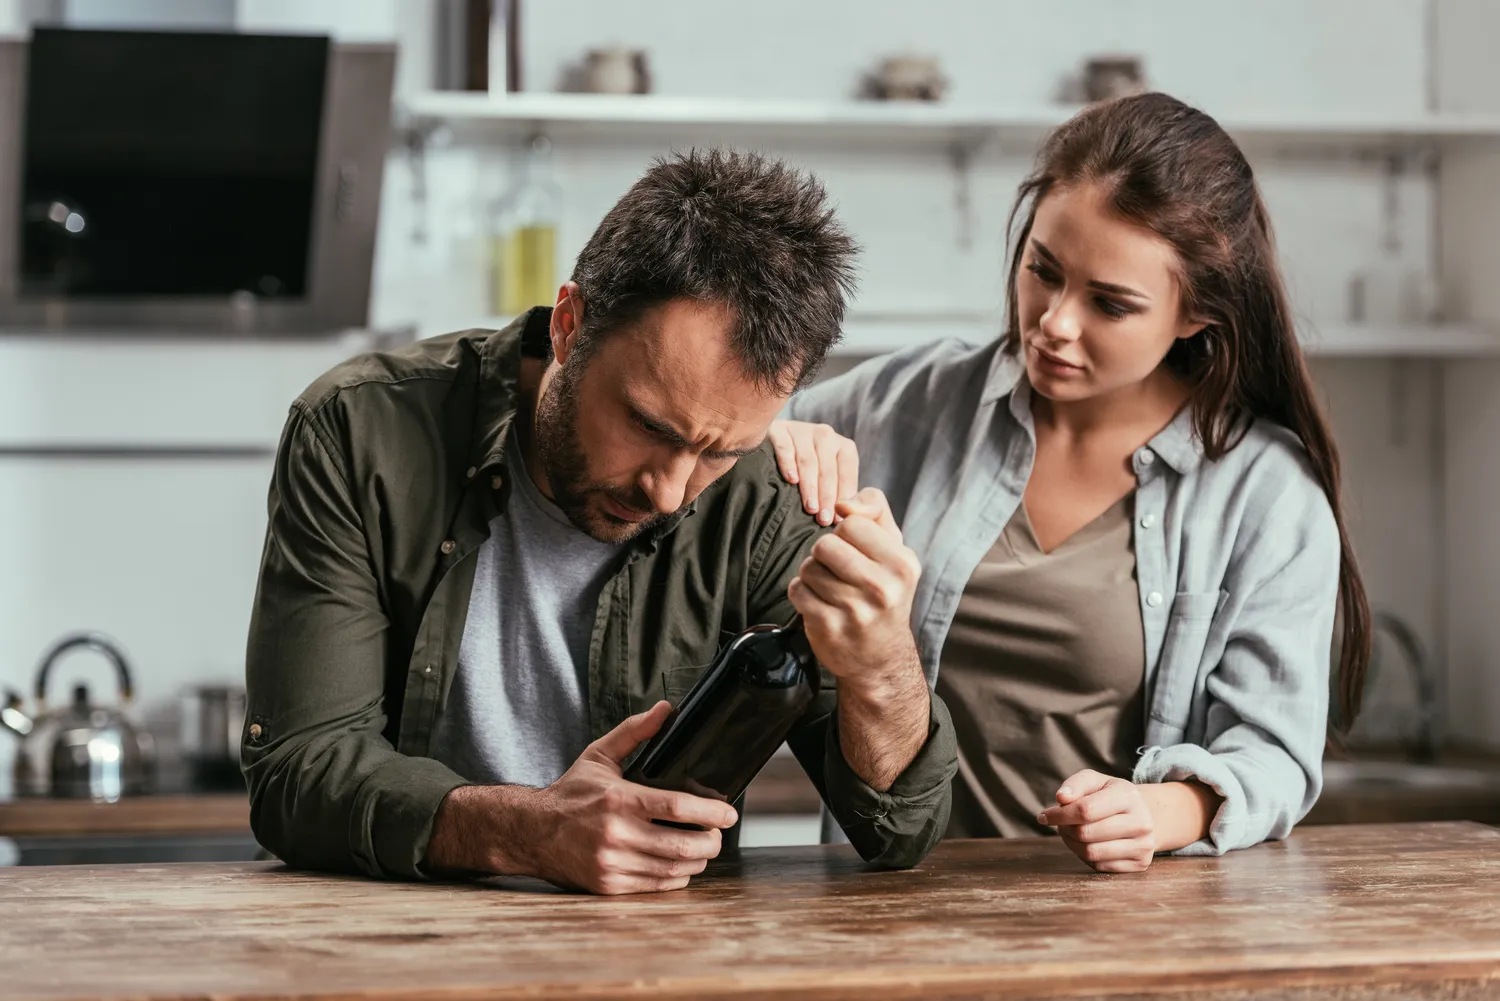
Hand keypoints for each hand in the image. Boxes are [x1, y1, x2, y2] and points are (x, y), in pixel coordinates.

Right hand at [427, 702, 737, 894]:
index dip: (710, 813)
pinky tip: (680, 864)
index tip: (729, 814)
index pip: (676, 808)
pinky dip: (675, 876)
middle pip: (682, 844)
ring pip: (673, 869)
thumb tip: (665, 709)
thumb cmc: (570, 792)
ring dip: (697, 860)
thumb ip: (634, 731)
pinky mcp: (609, 885)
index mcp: (618, 799)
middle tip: (718, 833)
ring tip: (703, 847)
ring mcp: (612, 863)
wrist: (532, 832)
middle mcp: (616, 834)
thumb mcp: (599, 755)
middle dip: (710, 841)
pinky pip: (656, 885)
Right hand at [768, 420, 858, 525]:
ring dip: (810, 486)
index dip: (843, 497)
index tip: (838, 519)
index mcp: (844, 447)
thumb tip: (845, 517)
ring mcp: (802, 431)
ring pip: (808, 461)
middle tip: (823, 519)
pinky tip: (791, 480)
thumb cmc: (812, 469)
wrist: (781, 443)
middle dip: (826, 496)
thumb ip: (843, 492)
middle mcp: (825, 435)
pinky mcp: (779, 430)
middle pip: (827, 470)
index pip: (846, 473)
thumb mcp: (833, 475)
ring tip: (810, 508)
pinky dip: (788, 464)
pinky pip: (785, 448)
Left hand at [787, 488, 921, 696]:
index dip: (845, 533)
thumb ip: (875, 511)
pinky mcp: (828, 628)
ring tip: (829, 588)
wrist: (880, 658)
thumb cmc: (884, 591)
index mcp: (902, 564)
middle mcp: (883, 588)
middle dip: (824, 553)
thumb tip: (843, 505)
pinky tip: (818, 603)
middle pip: (825, 543)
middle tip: (836, 570)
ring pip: (808, 567)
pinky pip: (797, 590)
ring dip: (812, 574)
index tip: (854, 551)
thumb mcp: (893, 549)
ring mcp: (855, 611)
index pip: (852, 523)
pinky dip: (802, 593)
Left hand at [1038, 769, 1156, 872]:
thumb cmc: (1110, 796)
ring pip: (1091, 853)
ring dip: (1072, 844)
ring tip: (1072, 832)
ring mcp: (1143, 846)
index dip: (1059, 815)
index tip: (1044, 816)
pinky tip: (1087, 844)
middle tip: (1061, 824)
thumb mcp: (1094, 782)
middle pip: (1085, 833)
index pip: (1085, 810)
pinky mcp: (1140, 864)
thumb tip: (1061, 798)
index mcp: (1128, 796)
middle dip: (1065, 829)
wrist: (1142, 815)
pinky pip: (1101, 867)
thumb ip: (1076, 785)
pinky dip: (1086, 857)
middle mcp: (1141, 822)